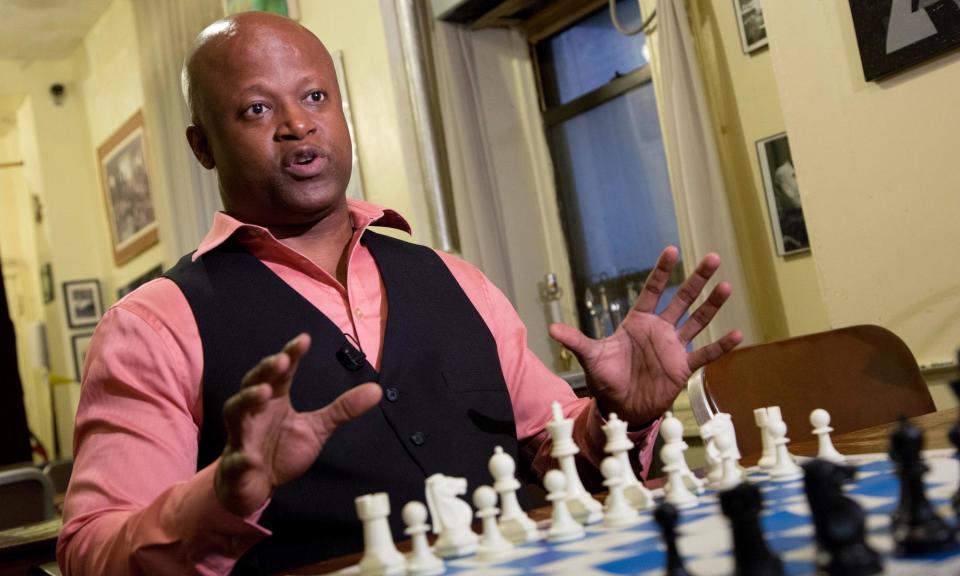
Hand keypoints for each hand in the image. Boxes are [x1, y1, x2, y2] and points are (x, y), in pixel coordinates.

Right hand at [214, 333, 381, 516]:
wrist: (257, 485)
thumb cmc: (282, 449)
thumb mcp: (318, 428)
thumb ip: (343, 409)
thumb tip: (377, 390)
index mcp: (275, 400)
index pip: (282, 372)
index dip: (291, 354)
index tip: (305, 339)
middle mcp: (255, 412)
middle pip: (254, 383)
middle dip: (267, 371)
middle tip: (283, 360)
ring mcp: (242, 436)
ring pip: (236, 412)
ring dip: (248, 400)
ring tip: (264, 392)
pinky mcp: (237, 465)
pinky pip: (236, 460)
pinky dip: (242, 458)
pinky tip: (252, 458)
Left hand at [549, 246, 741, 424]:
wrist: (620, 407)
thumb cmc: (606, 379)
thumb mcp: (590, 357)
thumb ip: (575, 341)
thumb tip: (550, 329)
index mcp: (638, 322)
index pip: (652, 290)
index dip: (662, 271)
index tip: (672, 250)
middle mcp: (659, 330)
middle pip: (682, 299)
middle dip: (696, 279)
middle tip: (713, 258)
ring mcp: (673, 347)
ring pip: (697, 321)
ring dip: (712, 305)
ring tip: (727, 286)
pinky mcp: (683, 367)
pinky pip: (706, 354)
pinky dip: (721, 345)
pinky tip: (738, 333)